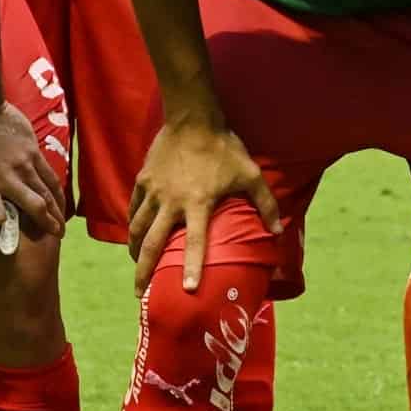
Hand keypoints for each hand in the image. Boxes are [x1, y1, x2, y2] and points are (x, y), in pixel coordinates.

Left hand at [0, 103, 68, 255]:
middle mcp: (7, 179)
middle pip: (34, 207)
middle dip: (45, 224)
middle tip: (54, 238)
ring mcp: (24, 165)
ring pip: (46, 193)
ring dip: (56, 212)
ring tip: (61, 228)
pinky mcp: (33, 152)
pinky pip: (50, 176)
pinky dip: (58, 192)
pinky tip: (62, 203)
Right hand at [127, 112, 279, 292]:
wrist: (192, 117)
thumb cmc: (224, 147)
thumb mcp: (250, 174)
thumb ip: (265, 204)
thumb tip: (278, 231)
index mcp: (198, 204)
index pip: (196, 242)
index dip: (192, 267)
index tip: (188, 290)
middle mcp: (172, 202)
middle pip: (152, 243)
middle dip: (144, 270)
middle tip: (139, 293)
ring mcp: (154, 191)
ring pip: (138, 227)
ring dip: (135, 249)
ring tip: (135, 266)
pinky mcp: (143, 179)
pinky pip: (134, 207)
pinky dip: (133, 223)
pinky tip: (133, 233)